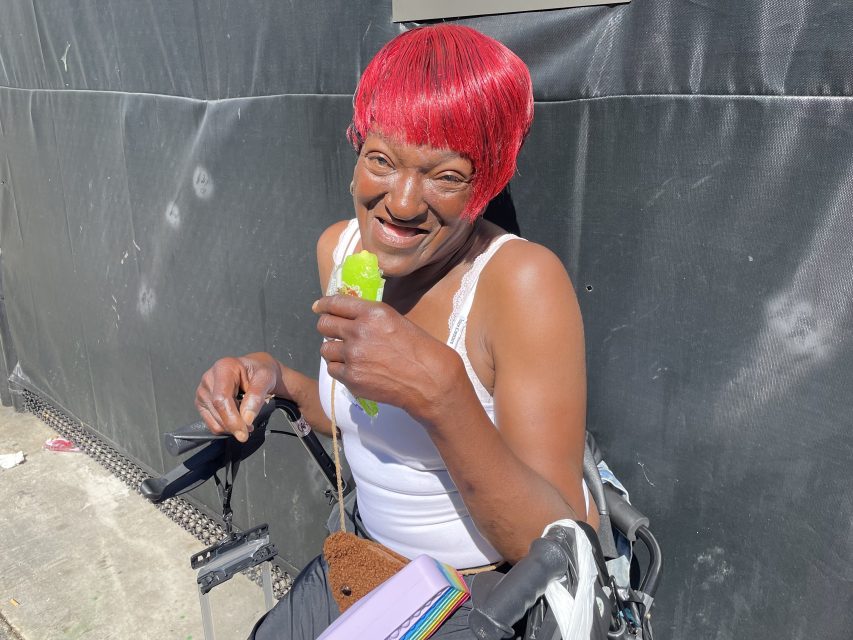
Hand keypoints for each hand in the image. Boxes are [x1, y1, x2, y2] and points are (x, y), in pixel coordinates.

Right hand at [195, 353, 280, 441]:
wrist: (255, 371)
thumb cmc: (260, 372)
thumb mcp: (266, 378)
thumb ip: (256, 396)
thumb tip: (246, 418)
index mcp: (224, 368)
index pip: (221, 398)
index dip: (232, 418)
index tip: (244, 432)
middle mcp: (209, 379)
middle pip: (217, 411)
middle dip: (236, 424)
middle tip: (251, 426)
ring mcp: (203, 392)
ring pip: (215, 421)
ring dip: (233, 426)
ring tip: (246, 416)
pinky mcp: (202, 404)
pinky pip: (213, 425)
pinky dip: (227, 427)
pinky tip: (237, 417)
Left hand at [313, 295, 462, 421]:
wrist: (428, 380)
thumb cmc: (419, 349)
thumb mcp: (396, 321)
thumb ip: (370, 318)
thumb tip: (348, 317)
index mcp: (372, 313)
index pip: (336, 303)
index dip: (324, 305)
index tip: (319, 307)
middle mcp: (359, 331)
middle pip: (324, 325)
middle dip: (327, 327)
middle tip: (334, 333)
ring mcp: (352, 355)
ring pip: (325, 349)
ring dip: (334, 350)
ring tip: (348, 355)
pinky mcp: (351, 377)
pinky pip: (332, 369)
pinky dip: (340, 369)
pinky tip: (354, 369)